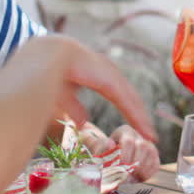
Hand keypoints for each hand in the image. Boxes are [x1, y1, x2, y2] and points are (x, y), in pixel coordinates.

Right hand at [32, 36, 156, 143]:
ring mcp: (108, 73)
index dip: (126, 107)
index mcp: (92, 70)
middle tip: (148, 134)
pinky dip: (135, 116)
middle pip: (126, 95)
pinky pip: (125, 101)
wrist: (44, 57)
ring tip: (149, 136)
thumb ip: (74, 108)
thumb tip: (83, 123)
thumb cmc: (46, 73)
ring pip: (129, 99)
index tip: (133, 123)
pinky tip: (143, 129)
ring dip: (140, 118)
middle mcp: (104, 69)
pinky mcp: (109, 80)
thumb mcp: (63, 95)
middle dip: (137, 114)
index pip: (115, 91)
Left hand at [81, 124, 159, 181]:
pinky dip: (150, 172)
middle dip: (137, 162)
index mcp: (125, 131)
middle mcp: (138, 135)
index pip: (128, 141)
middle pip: (143, 146)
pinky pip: (156, 162)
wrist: (112, 155)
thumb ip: (103, 147)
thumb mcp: (100, 149)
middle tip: (129, 174)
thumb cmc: (105, 152)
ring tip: (135, 177)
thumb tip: (111, 144)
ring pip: (152, 153)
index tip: (121, 166)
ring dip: (144, 168)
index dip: (126, 155)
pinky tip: (141, 178)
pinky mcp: (153, 155)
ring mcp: (148, 145)